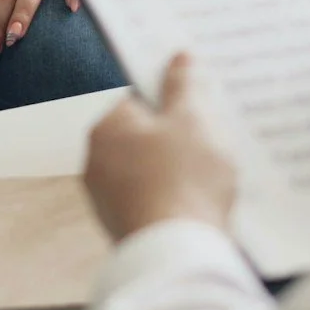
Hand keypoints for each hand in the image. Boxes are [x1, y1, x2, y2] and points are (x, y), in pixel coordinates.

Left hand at [84, 53, 236, 240]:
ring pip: (146, 170)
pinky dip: (170, 198)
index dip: (171, 99)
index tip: (199, 104)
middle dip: (176, 136)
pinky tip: (196, 203)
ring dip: (174, 170)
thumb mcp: (192, 120)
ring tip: (210, 176)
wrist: (178, 253)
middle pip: (142, 135)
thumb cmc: (184, 179)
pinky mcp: (121, 226)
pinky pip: (149, 200)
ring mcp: (106, 197)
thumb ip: (183, 85)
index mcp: (107, 126)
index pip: (138, 98)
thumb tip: (178, 57)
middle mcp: (96, 160)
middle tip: (212, 140)